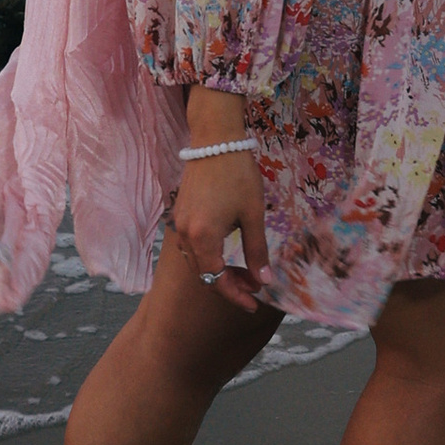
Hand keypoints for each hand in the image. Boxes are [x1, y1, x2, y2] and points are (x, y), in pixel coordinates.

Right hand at [171, 145, 266, 300]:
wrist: (215, 140)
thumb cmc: (238, 174)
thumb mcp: (253, 215)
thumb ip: (257, 251)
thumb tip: (264, 280)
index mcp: (203, 237)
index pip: (217, 280)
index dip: (236, 295)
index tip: (254, 304)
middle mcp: (186, 235)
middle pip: (204, 274)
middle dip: (229, 284)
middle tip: (254, 285)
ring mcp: (179, 224)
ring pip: (197, 261)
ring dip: (218, 270)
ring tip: (245, 270)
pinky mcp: (180, 214)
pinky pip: (192, 246)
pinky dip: (209, 256)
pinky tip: (227, 251)